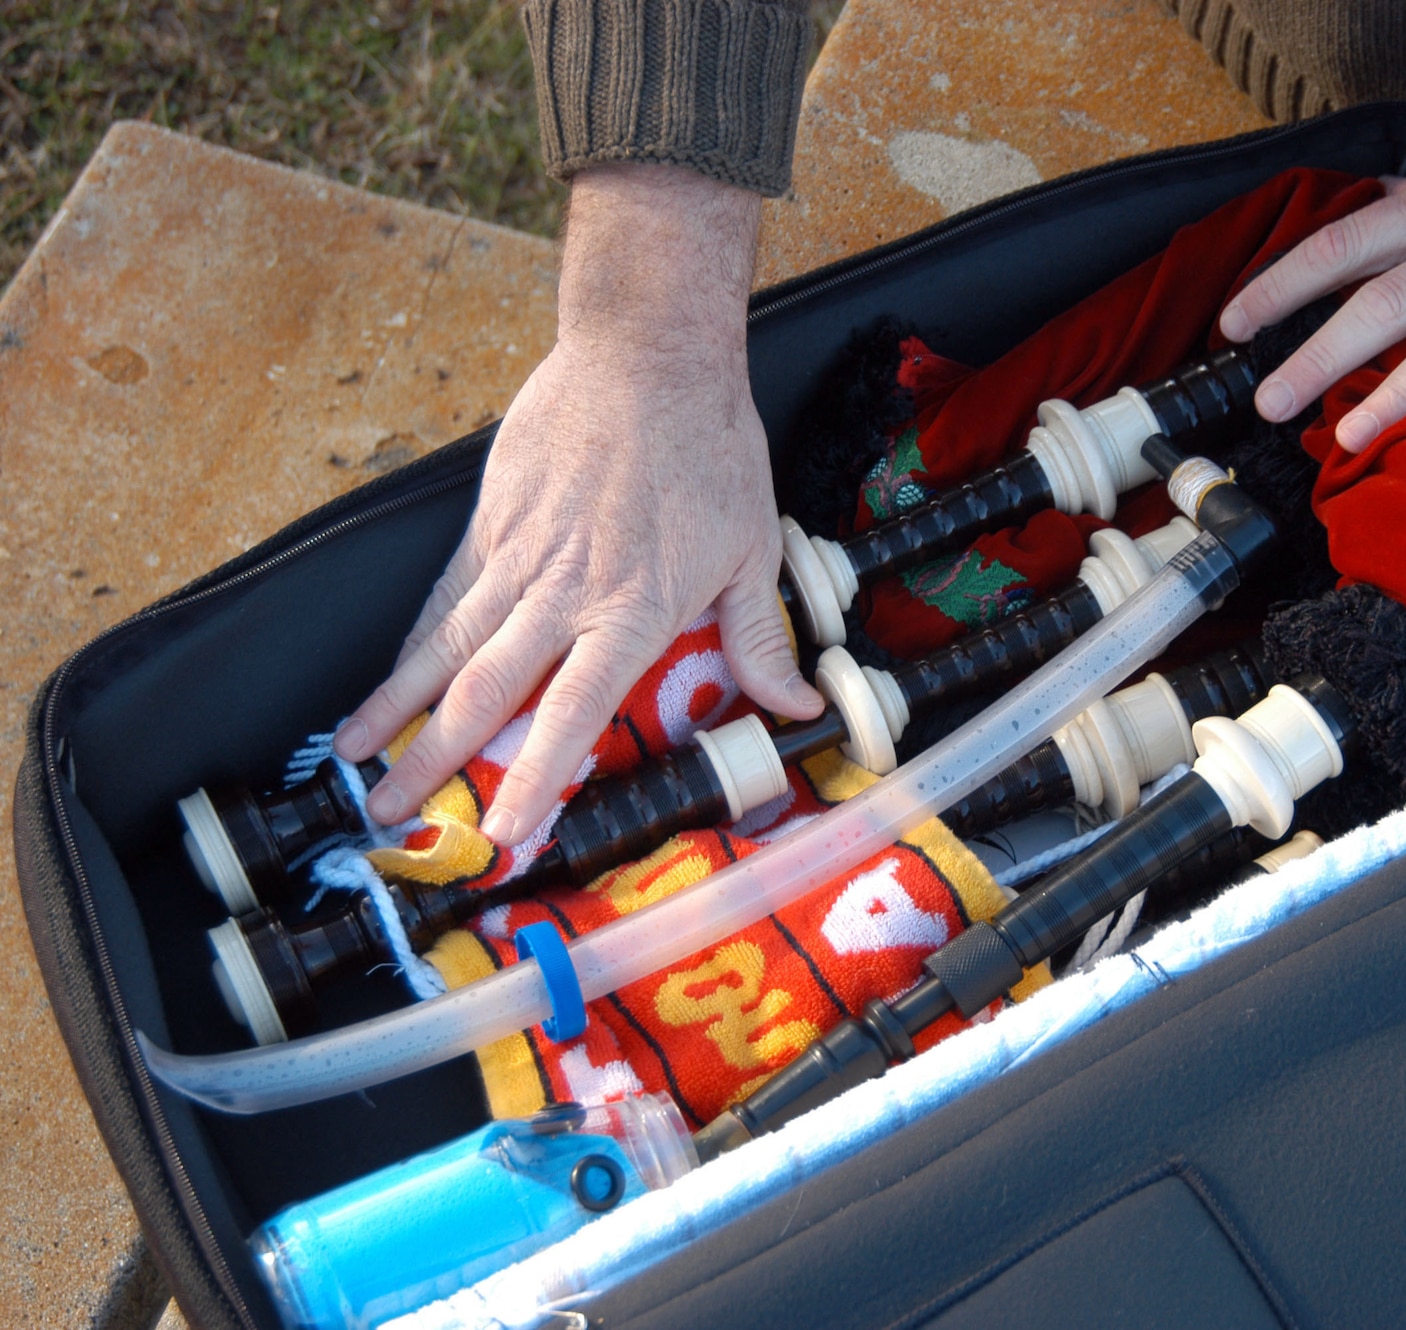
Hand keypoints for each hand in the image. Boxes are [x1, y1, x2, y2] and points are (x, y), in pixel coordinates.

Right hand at [332, 163, 822, 844]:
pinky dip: (412, 642)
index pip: (571, 713)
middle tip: (389, 814)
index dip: (536, 778)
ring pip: (444, 646)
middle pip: (483, 691)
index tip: (505, 832)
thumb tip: (800, 708)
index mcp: (631, 610)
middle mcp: (563, 592)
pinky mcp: (491, 521)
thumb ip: (761, 640)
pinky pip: (445, 595)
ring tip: (355, 757)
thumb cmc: (710, 451)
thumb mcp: (755, 551)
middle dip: (431, 761)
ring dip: (396, 707)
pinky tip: (388, 678)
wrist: (649, 354)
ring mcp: (517, 556)